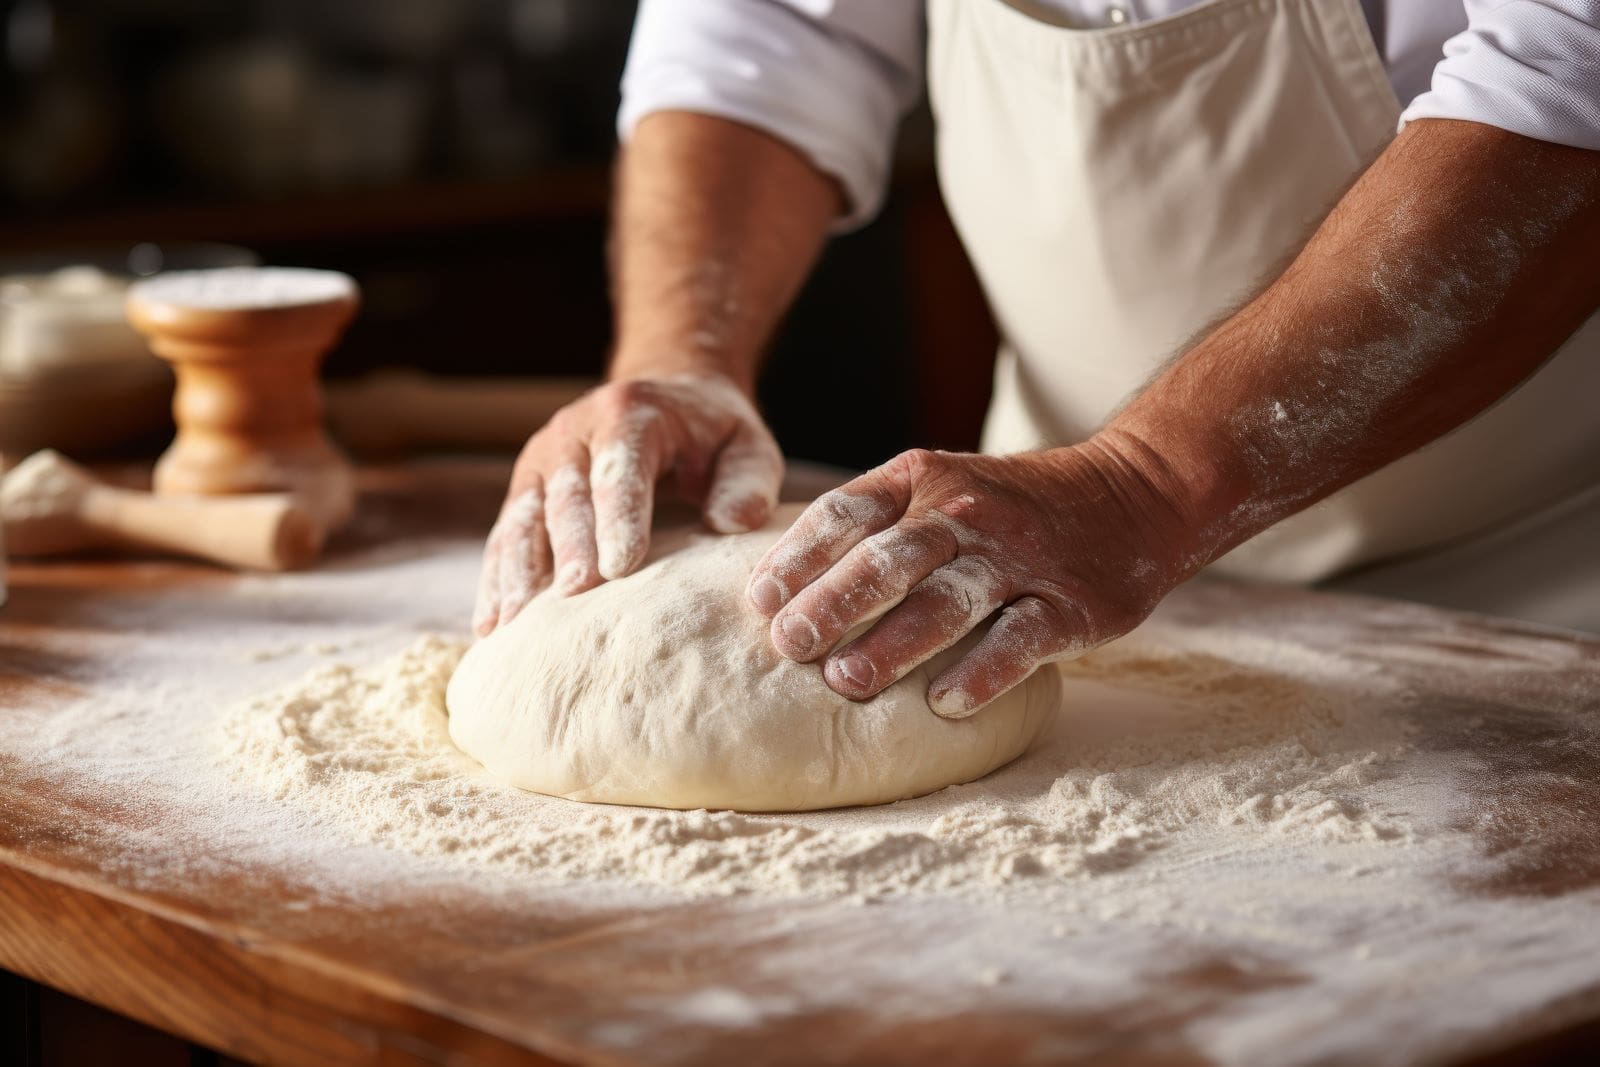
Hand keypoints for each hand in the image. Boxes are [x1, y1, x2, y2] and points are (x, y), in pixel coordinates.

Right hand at [475, 371, 782, 634]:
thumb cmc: (711, 436)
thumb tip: (729, 525)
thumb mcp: (747, 446)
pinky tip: (492, 627)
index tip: (620, 566)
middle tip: (574, 598)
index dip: (618, 516)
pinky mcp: (525, 492)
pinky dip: (496, 581)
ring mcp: (541, 462)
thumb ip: (747, 482)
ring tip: (516, 625)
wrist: (664, 400)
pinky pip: (504, 538)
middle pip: (566, 495)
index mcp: (628, 412)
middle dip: (569, 548)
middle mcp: (573, 432)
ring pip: (523, 519)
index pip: (620, 467)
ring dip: (518, 572)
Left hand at [744, 439, 1195, 716]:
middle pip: (890, 559)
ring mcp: (1020, 558)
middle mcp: (967, 513)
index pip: (847, 514)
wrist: (1131, 493)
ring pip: (949, 601)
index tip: (757, 603)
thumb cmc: (1008, 504)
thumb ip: (873, 524)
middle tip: (789, 646)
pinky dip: (983, 672)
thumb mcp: (940, 486)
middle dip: (833, 602)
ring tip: (846, 681)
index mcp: (924, 480)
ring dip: (894, 643)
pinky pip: (1021, 640)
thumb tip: (780, 586)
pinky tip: (944, 705)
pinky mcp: (1069, 604)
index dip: (798, 557)